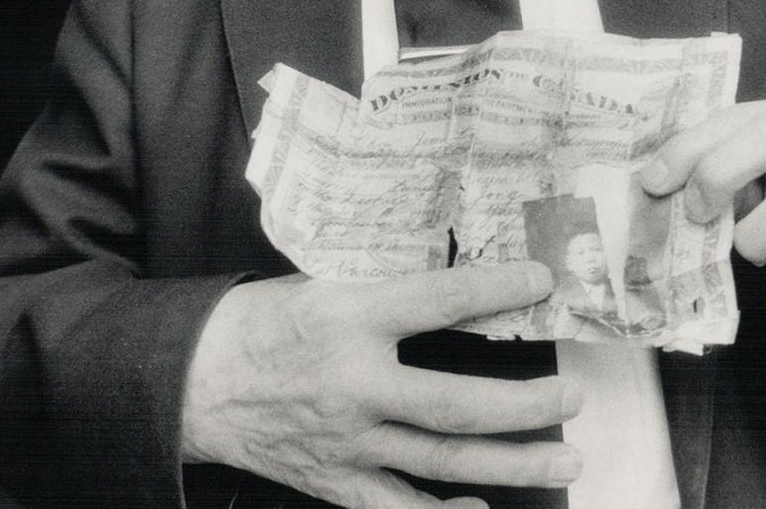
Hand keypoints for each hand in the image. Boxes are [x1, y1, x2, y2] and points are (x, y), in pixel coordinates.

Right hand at [181, 262, 583, 508]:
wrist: (192, 381)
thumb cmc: (259, 324)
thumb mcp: (320, 284)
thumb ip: (384, 290)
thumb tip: (460, 284)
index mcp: (348, 318)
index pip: (440, 301)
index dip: (498, 288)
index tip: (541, 279)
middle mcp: (353, 384)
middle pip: (456, 404)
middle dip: (526, 405)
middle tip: (574, 395)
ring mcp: (346, 441)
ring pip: (442, 460)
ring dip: (513, 462)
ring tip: (565, 457)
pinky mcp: (333, 480)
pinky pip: (396, 508)